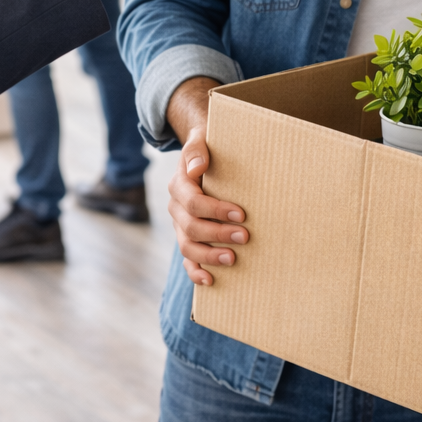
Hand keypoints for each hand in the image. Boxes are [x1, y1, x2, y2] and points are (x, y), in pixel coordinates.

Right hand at [165, 78, 247, 285]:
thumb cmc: (207, 148)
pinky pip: (187, 259)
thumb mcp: (201, 141)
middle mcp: (176, 208)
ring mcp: (180, 225)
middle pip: (191, 228)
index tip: (241, 214)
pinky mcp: (187, 237)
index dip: (216, 210)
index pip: (193, 203)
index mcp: (178, 185)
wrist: (201, 156)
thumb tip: (198, 168)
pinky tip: (211, 280)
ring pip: (187, 247)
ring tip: (232, 259)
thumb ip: (196, 151)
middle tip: (245, 237)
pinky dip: (196, 272)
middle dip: (218, 234)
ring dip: (209, 256)